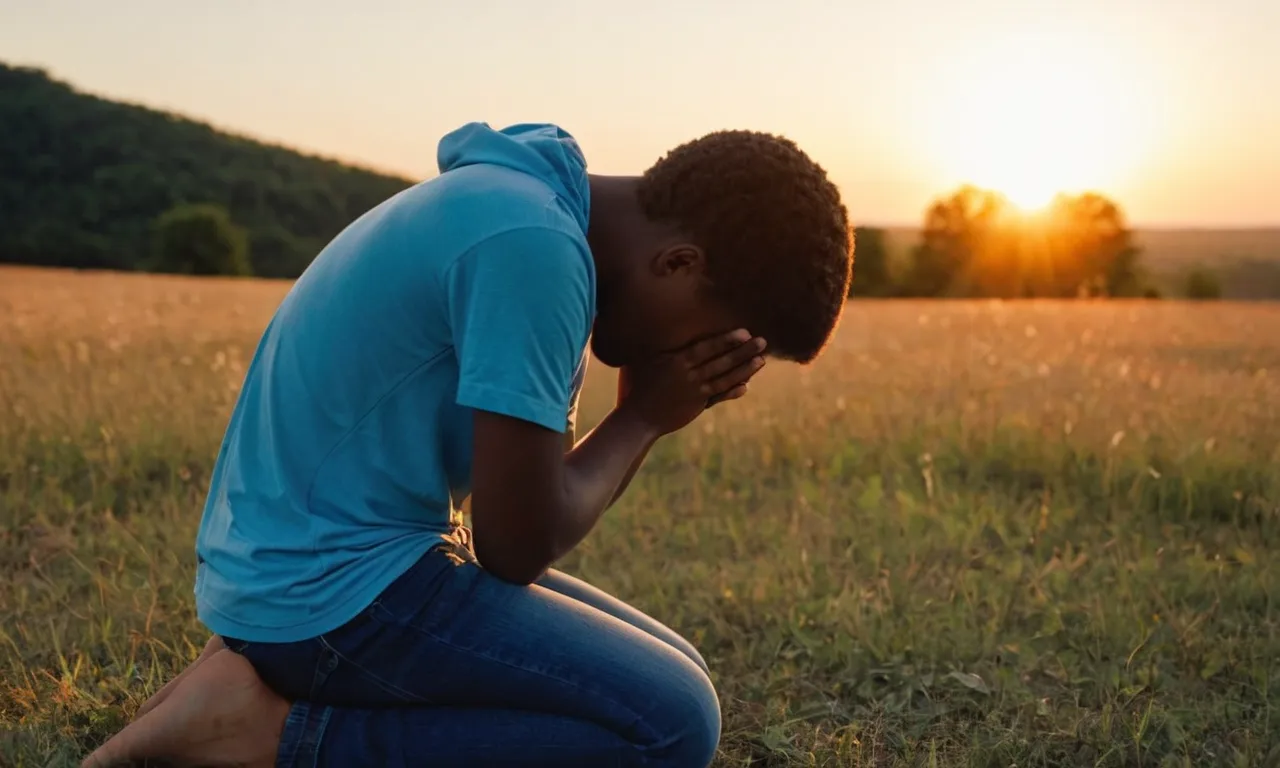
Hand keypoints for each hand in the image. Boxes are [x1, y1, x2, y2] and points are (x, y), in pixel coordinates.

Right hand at [617, 329, 766, 435]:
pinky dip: (733, 391)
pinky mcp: (697, 405)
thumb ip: (663, 346)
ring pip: (725, 378)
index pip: (707, 347)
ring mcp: (695, 392)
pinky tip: (746, 386)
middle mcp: (689, 376)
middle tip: (763, 342)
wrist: (638, 416)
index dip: (727, 340)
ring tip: (761, 360)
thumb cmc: (637, 383)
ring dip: (745, 370)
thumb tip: (664, 323)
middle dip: (744, 351)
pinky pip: (719, 396)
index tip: (745, 333)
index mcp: (678, 361)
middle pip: (722, 362)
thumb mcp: (647, 360)